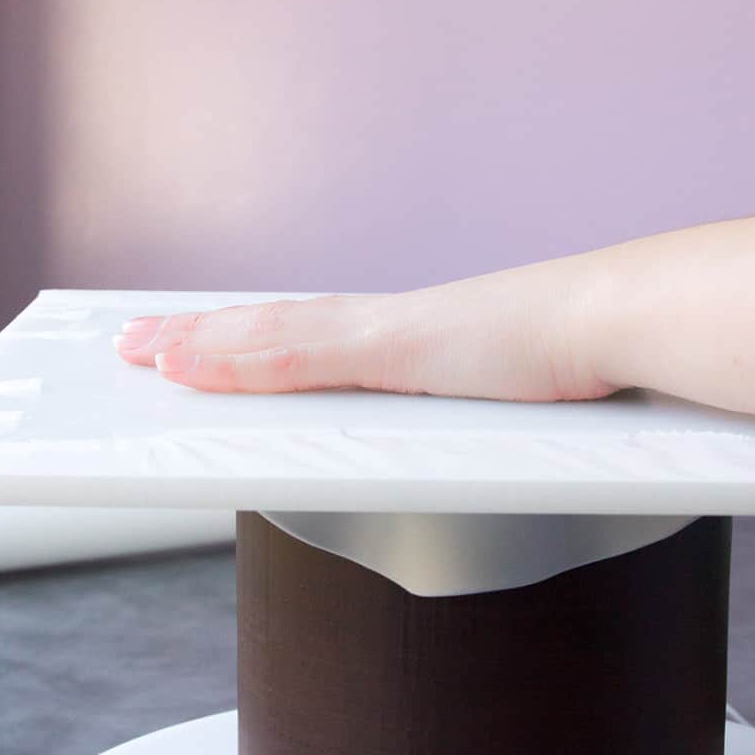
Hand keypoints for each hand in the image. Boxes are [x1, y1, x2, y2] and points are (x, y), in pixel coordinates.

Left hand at [113, 266, 622, 401]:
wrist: (620, 320)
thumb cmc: (584, 357)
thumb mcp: (516, 392)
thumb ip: (484, 410)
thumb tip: (483, 434)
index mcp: (410, 340)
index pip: (312, 336)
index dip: (252, 340)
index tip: (203, 342)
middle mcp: (386, 326)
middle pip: (274, 327)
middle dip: (202, 336)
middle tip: (135, 340)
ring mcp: (386, 332)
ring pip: (270, 334)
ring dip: (200, 344)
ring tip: (137, 349)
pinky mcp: (393, 347)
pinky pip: (297, 354)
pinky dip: (239, 359)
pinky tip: (188, 367)